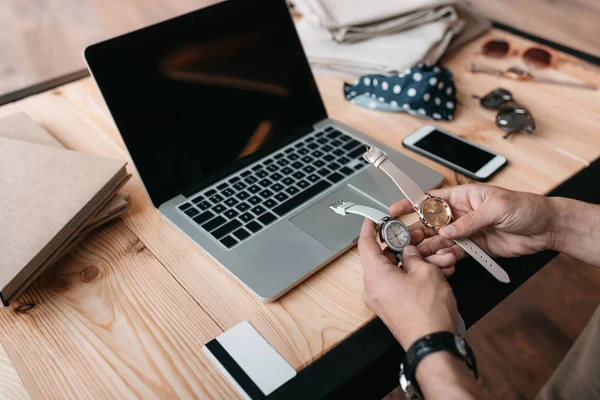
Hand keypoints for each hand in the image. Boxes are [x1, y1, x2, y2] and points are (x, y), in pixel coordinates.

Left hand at [358, 219, 458, 348]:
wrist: (433, 344)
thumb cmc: (428, 314)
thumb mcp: (426, 273)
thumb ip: (414, 256)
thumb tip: (410, 252)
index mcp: (375, 275)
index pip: (365, 244)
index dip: (370, 228)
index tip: (373, 218)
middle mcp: (373, 287)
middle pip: (385, 257)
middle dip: (406, 245)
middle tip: (420, 236)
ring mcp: (382, 300)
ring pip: (398, 271)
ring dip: (418, 262)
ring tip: (440, 257)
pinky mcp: (393, 308)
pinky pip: (402, 285)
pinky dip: (417, 277)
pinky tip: (439, 272)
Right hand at [390, 184, 555, 266]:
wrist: (546, 228)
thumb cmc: (526, 207)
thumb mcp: (496, 208)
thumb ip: (470, 221)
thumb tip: (448, 231)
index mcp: (463, 197)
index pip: (431, 199)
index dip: (411, 203)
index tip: (396, 209)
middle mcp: (461, 214)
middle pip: (431, 223)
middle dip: (416, 230)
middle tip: (403, 240)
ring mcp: (467, 232)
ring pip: (440, 241)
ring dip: (428, 248)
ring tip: (416, 254)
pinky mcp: (475, 248)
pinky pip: (454, 253)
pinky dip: (445, 258)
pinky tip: (439, 261)